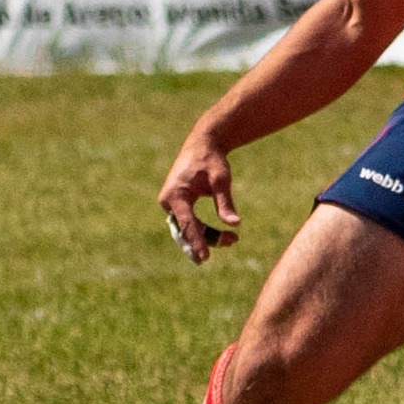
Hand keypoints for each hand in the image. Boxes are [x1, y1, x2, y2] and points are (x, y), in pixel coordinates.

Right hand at [157, 126, 240, 263]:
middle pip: (186, 230)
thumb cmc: (212, 161)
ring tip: (232, 240)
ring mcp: (170, 204)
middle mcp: (168, 201)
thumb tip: (235, 224)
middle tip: (226, 247)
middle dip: (205, 242)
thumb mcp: (221, 180)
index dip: (197, 242)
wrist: (202, 145)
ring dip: (206, 237)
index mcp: (175, 195)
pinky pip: (188, 223)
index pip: (187, 225)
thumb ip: (225, 202)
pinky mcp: (177, 205)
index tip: (204, 258)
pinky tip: (223, 237)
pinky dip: (203, 230)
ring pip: (187, 228)